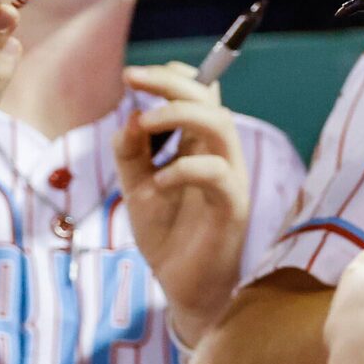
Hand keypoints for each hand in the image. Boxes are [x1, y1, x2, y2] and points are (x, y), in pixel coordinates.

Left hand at [111, 64, 250, 346]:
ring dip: (179, 114)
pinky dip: (183, 169)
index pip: (200, 92)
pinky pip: (217, 173)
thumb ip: (131, 153)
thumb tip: (130, 116)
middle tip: (132, 79)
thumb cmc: (166, 234)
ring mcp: (230, 178)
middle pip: (210, 98)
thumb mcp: (137, 188)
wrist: (182, 288)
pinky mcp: (232, 206)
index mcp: (199, 144)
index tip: (130, 76)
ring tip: (142, 123)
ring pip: (220, 124)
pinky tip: (157, 184)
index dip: (170, 75)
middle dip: (170, 82)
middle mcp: (219, 154)